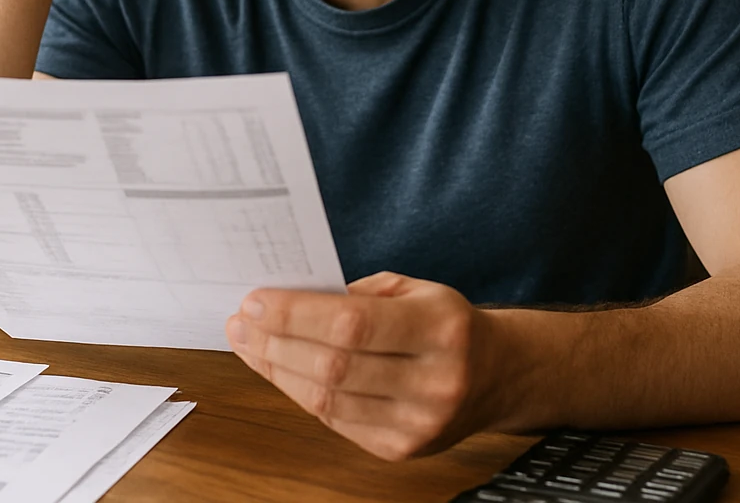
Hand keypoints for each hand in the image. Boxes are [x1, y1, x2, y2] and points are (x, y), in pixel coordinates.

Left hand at [226, 272, 515, 460]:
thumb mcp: (416, 290)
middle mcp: (434, 380)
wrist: (498, 375)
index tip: (256, 300)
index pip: (352, 323)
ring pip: (328, 399)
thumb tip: (287, 298)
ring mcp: (419, 423)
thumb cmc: (447, 325)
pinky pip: (335, 420)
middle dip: (276, 341)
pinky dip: (300, 393)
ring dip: (277, 369)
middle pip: (334, 365)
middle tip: (241, 322)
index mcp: (441, 329)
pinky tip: (280, 370)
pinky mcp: (402, 449)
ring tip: (249, 344)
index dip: (296, 314)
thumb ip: (356, 293)